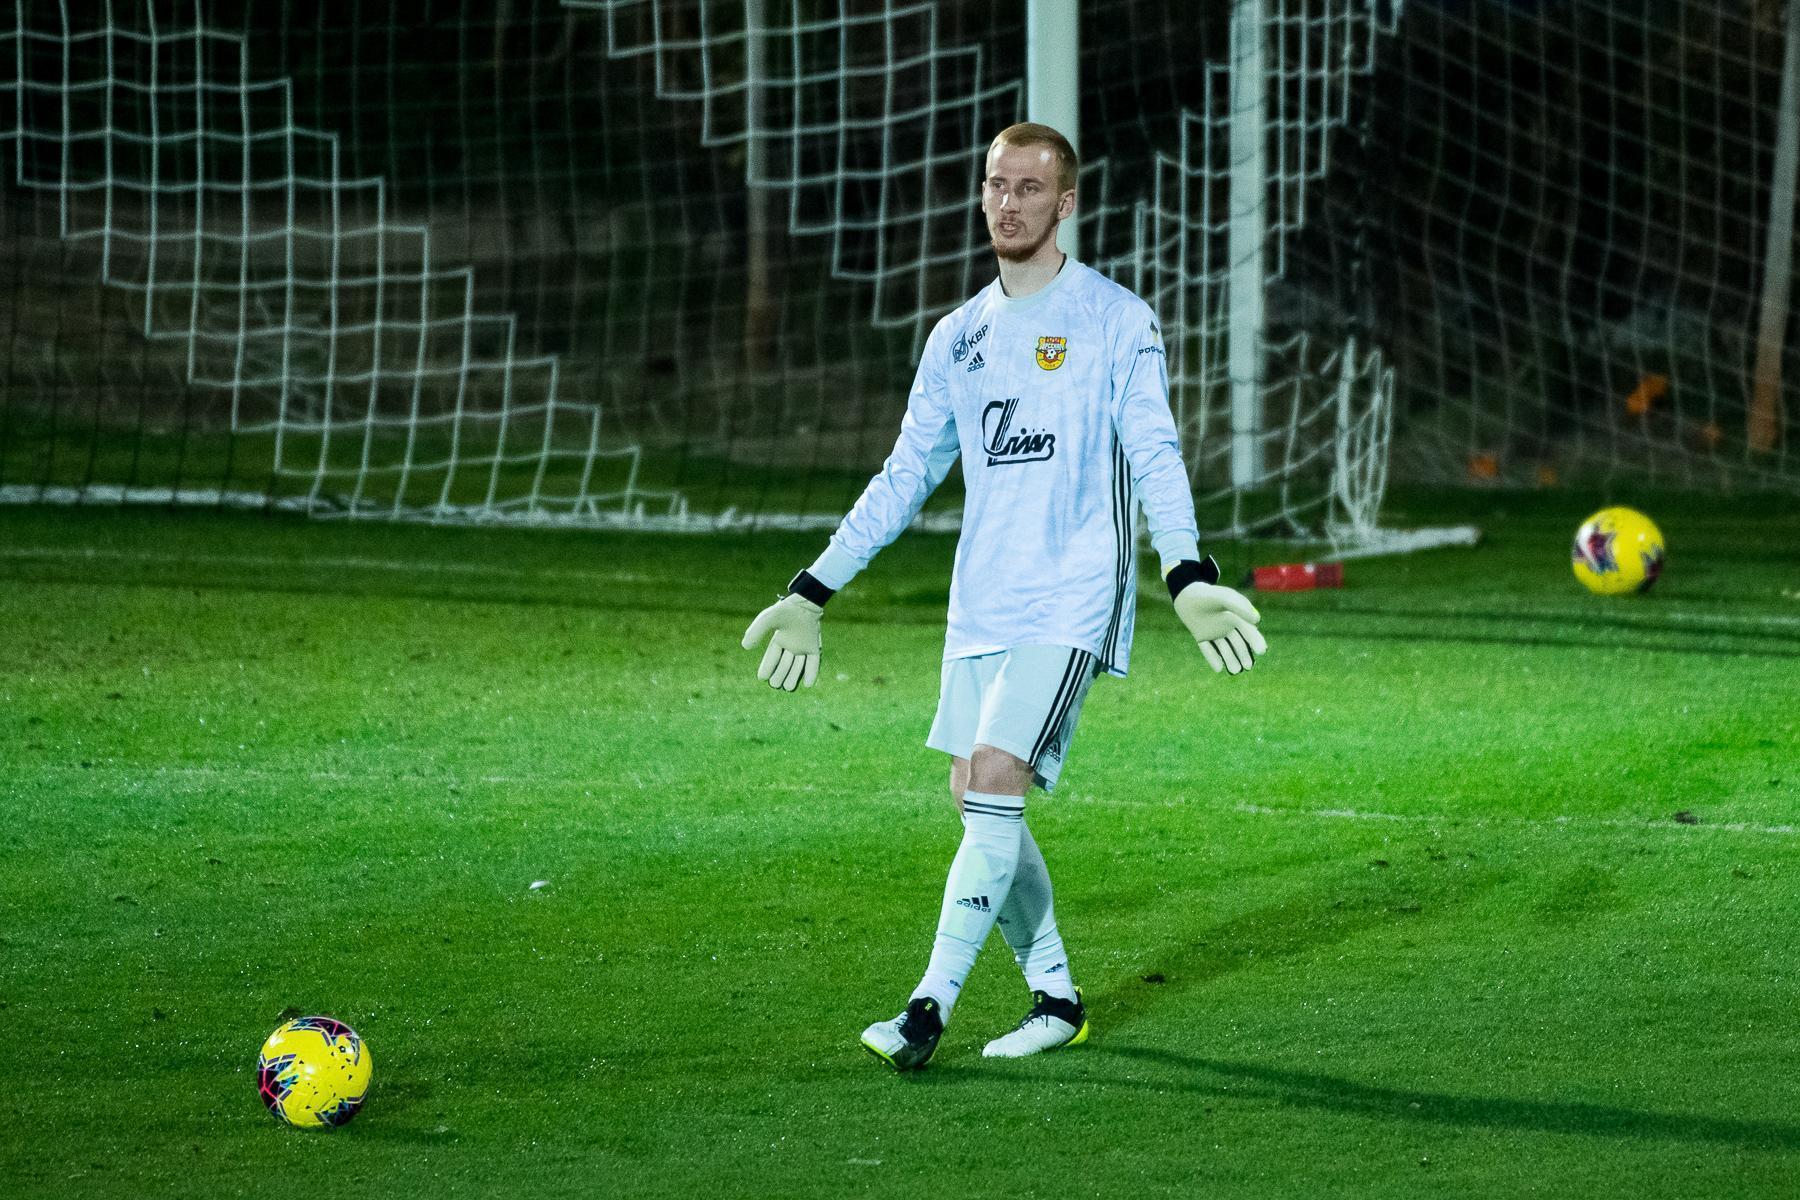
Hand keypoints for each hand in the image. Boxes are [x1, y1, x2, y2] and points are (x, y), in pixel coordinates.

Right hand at [741, 594, 823, 690]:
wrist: (805, 603)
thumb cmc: (785, 610)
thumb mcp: (768, 619)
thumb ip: (756, 631)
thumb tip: (745, 646)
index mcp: (779, 640)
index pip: (772, 657)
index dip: (767, 668)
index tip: (762, 678)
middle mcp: (791, 646)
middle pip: (785, 664)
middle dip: (780, 675)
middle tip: (775, 684)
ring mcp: (803, 646)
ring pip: (798, 665)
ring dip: (794, 676)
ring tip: (788, 687)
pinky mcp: (814, 646)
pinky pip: (814, 662)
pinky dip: (812, 673)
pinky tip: (809, 685)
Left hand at [1166, 557, 1266, 675]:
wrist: (1187, 594)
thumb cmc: (1209, 595)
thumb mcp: (1225, 598)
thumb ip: (1240, 607)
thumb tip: (1257, 620)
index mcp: (1237, 618)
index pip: (1249, 632)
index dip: (1256, 641)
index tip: (1261, 651)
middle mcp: (1227, 627)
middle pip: (1238, 644)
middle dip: (1243, 655)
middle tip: (1247, 667)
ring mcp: (1214, 633)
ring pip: (1225, 649)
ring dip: (1230, 659)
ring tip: (1235, 670)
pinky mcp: (1201, 637)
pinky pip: (1208, 649)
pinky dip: (1213, 658)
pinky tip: (1218, 669)